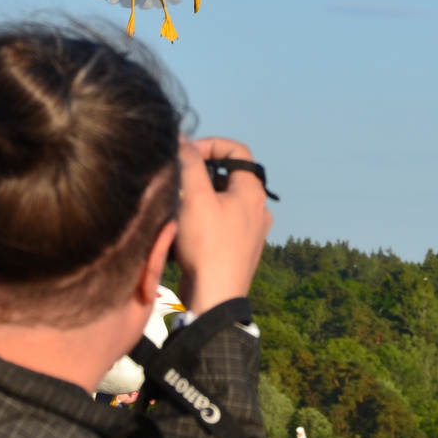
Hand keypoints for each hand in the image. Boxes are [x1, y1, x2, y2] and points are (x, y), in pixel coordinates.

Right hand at [174, 138, 271, 312]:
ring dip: (200, 198)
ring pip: (223, 202)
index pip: (237, 151)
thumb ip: (189, 163)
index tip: (187, 155)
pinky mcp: (239, 251)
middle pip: (229, 176)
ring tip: (179, 207)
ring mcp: (251, 232)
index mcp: (253, 193)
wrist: (215, 298)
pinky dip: (203, 220)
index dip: (210, 145)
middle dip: (201, 174)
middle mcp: (258, 210)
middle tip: (179, 181)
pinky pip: (221, 224)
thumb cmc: (207, 247)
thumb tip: (183, 139)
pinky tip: (185, 231)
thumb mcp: (195, 198)